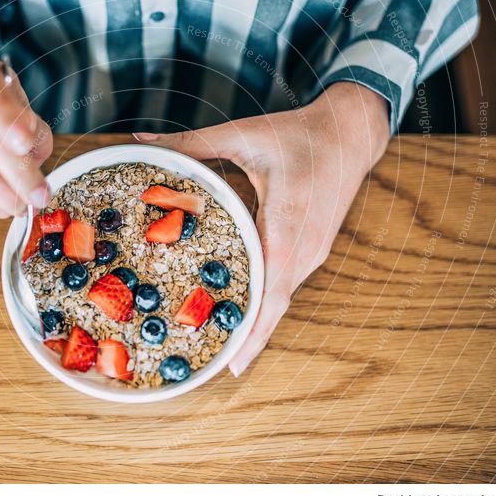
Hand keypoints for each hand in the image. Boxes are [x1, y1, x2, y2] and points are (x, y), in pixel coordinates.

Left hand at [133, 82, 389, 375]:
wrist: (353, 131)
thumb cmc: (299, 134)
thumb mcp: (242, 135)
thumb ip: (191, 144)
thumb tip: (142, 139)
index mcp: (287, 224)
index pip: (272, 294)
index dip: (255, 332)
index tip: (234, 364)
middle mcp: (305, 248)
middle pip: (277, 307)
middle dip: (250, 338)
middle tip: (217, 363)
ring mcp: (314, 250)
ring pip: (284, 298)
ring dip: (260, 322)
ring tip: (227, 343)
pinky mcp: (315, 246)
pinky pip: (288, 282)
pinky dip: (269, 301)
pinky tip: (248, 307)